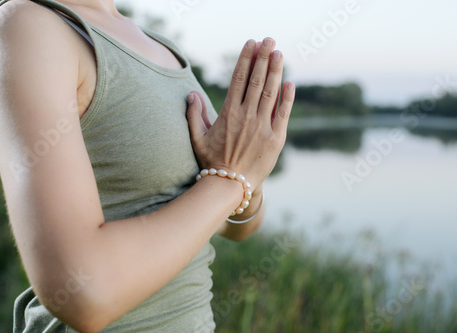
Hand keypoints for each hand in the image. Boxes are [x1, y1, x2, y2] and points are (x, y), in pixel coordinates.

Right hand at [187, 38, 295, 189]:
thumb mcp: (198, 138)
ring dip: (276, 70)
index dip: (245, 59)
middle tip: (269, 40)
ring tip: (279, 52)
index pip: (238, 79)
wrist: (230, 186)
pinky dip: (288, 97)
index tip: (250, 44)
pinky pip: (284, 113)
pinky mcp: (276, 138)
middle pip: (256, 80)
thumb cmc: (212, 162)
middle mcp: (247, 116)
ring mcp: (263, 126)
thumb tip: (191, 94)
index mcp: (229, 113)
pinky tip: (290, 82)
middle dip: (263, 57)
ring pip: (271, 92)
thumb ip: (194, 115)